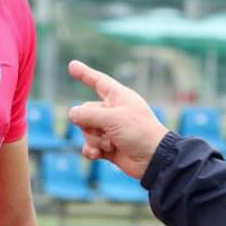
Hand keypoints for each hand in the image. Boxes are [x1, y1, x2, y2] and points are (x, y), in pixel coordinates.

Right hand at [67, 60, 168, 178]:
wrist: (153, 159)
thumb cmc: (139, 132)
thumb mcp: (113, 118)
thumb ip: (88, 115)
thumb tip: (72, 114)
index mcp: (118, 97)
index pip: (98, 82)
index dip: (85, 74)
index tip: (72, 66)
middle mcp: (112, 111)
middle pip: (85, 111)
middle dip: (89, 123)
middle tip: (104, 130)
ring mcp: (109, 130)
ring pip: (86, 130)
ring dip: (94, 139)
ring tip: (110, 143)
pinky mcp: (107, 146)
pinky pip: (89, 145)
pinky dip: (91, 150)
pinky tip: (97, 154)